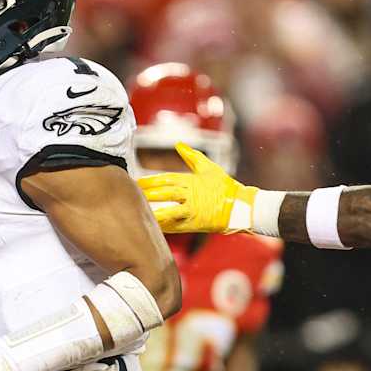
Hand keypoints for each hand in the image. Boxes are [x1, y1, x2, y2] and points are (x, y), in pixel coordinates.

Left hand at [136, 141, 261, 233]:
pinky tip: (151, 227)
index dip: (150, 181)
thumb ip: (192, 156)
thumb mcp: (209, 168)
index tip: (136, 182)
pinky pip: (175, 226)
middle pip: (164, 194)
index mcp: (192, 181)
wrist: (240, 208)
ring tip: (137, 213)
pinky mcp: (194, 224)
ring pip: (168, 211)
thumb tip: (179, 144)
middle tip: (130, 195)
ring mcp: (192, 210)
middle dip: (147, 194)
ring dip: (152, 212)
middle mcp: (190, 195)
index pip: (166, 179)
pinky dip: (163, 226)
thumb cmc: (225, 187)